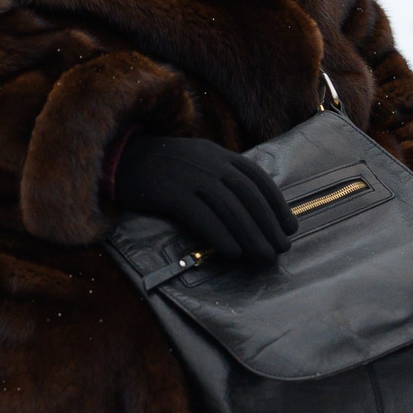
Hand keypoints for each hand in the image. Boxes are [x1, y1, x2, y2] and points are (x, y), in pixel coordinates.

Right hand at [111, 134, 296, 263]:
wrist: (122, 158)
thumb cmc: (164, 165)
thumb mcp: (198, 159)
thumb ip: (222, 176)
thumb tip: (251, 210)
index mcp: (219, 154)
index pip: (257, 179)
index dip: (277, 204)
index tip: (289, 227)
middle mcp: (209, 163)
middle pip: (248, 196)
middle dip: (268, 225)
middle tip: (280, 250)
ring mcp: (191, 177)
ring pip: (229, 208)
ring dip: (251, 236)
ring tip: (262, 257)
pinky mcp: (171, 193)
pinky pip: (202, 216)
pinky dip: (221, 235)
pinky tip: (233, 252)